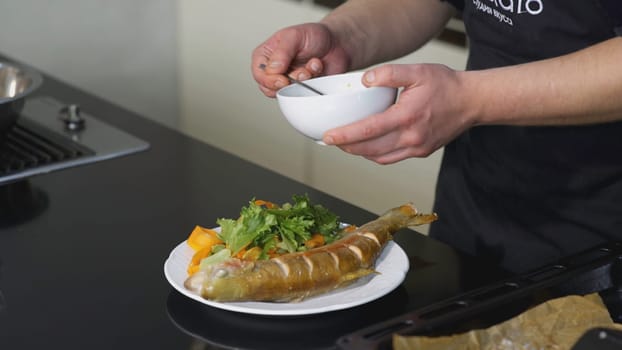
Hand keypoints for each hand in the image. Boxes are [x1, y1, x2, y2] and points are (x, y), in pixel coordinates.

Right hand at [251, 23, 349, 97]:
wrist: (336, 43)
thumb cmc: (313, 35)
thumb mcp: (294, 36)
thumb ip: (282, 52)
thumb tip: (272, 69)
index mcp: (266, 56)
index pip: (259, 74)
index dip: (269, 80)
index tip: (283, 79)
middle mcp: (275, 70)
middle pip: (270, 88)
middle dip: (289, 81)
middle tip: (301, 72)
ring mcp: (288, 81)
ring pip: (287, 93)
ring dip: (303, 81)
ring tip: (311, 66)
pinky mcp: (302, 89)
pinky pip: (303, 94)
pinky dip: (313, 82)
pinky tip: (317, 68)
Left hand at [323, 64, 472, 163]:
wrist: (472, 101)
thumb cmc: (446, 85)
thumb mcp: (417, 71)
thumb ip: (389, 73)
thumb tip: (365, 80)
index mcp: (407, 117)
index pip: (368, 130)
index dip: (345, 135)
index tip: (328, 136)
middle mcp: (412, 137)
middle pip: (370, 149)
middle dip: (347, 147)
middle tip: (330, 140)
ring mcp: (417, 148)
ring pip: (380, 157)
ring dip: (360, 153)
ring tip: (345, 143)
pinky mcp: (421, 152)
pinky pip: (392, 158)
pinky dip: (376, 154)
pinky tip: (367, 145)